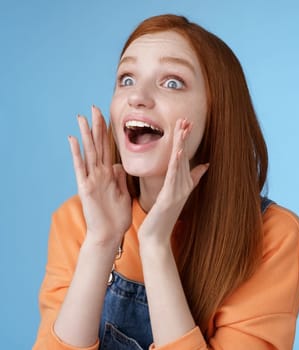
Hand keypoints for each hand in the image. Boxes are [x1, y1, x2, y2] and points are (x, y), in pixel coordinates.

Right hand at [68, 106, 131, 245]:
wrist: (109, 235)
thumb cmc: (116, 216)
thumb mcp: (122, 193)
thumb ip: (120, 178)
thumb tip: (119, 164)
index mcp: (109, 174)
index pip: (109, 148)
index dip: (108, 132)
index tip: (108, 116)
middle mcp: (98, 174)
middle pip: (98, 145)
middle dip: (97, 127)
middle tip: (94, 107)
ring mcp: (91, 179)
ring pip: (89, 153)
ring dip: (85, 134)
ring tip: (81, 117)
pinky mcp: (86, 187)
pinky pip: (81, 168)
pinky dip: (77, 154)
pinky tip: (73, 140)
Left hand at [138, 119, 208, 245]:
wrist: (157, 237)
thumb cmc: (163, 218)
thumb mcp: (177, 195)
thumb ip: (191, 179)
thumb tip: (205, 165)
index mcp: (182, 183)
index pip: (184, 157)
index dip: (186, 140)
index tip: (187, 124)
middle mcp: (183, 185)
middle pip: (183, 156)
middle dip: (185, 137)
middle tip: (186, 119)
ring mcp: (178, 191)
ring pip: (179, 163)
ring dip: (182, 144)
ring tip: (183, 128)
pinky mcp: (170, 197)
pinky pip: (173, 176)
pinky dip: (176, 163)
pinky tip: (178, 150)